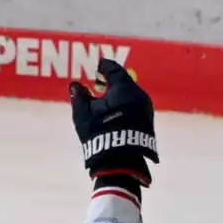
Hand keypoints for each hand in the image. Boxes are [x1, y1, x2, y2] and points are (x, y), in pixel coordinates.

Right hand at [70, 59, 156, 186]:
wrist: (122, 159)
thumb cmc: (100, 132)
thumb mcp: (83, 114)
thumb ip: (79, 97)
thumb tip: (74, 85)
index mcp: (124, 88)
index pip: (115, 70)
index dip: (106, 66)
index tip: (99, 64)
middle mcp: (139, 95)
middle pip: (125, 82)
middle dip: (112, 80)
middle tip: (100, 79)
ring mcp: (146, 109)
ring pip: (130, 95)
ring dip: (118, 93)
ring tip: (105, 98)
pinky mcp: (147, 122)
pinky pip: (134, 106)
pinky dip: (124, 104)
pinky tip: (114, 111)